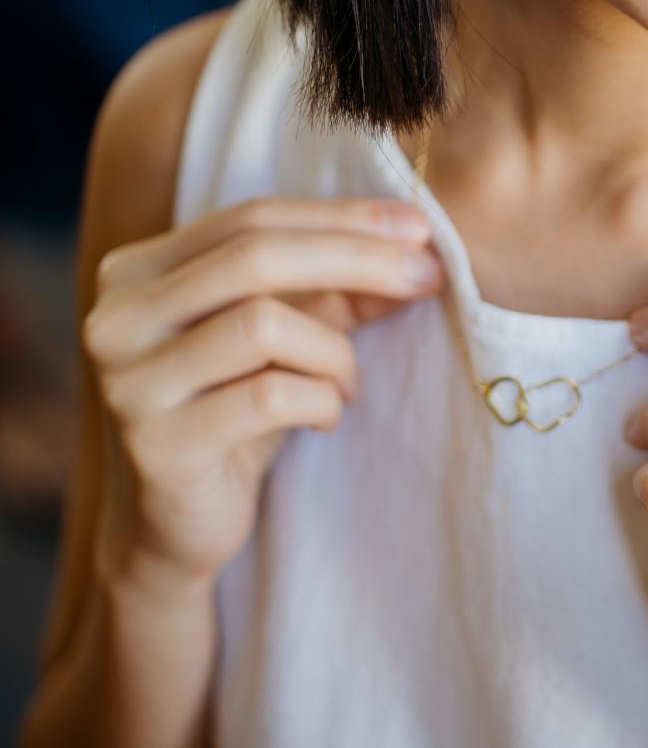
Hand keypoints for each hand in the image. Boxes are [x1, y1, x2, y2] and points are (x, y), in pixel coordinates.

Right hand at [83, 197, 441, 593]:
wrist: (177, 529)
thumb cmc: (236, 418)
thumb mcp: (289, 342)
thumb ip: (337, 290)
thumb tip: (416, 244)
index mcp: (139, 272)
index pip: (252, 218)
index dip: (343, 217)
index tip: (420, 227)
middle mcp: (118, 317)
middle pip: (254, 256)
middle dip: (358, 258)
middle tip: (428, 277)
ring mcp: (130, 382)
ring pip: (262, 324)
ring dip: (335, 352)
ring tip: (349, 384)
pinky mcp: (159, 445)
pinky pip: (269, 398)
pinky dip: (321, 401)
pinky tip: (326, 418)